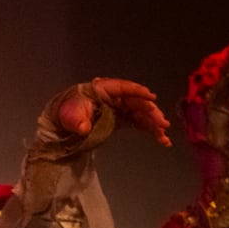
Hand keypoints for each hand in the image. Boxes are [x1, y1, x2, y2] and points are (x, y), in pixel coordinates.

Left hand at [55, 78, 172, 146]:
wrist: (64, 121)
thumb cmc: (67, 112)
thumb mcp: (69, 115)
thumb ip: (77, 121)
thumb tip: (84, 127)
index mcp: (103, 89)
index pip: (123, 88)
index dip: (137, 92)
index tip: (151, 97)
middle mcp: (115, 96)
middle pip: (136, 102)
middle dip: (151, 112)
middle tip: (162, 124)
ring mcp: (120, 107)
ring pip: (141, 113)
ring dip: (153, 124)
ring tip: (164, 136)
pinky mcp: (122, 118)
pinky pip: (138, 122)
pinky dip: (149, 129)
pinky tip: (160, 139)